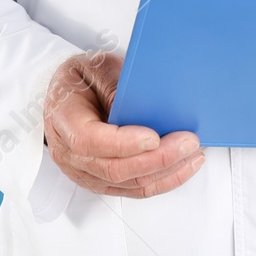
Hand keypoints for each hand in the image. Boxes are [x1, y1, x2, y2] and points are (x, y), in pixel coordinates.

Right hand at [43, 50, 204, 197]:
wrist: (67, 94)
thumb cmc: (81, 78)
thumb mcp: (95, 66)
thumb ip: (114, 86)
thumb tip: (139, 109)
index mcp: (63, 120)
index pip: (89, 141)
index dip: (123, 143)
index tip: (154, 137)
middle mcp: (69, 153)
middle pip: (114, 168)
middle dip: (157, 159)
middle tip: (187, 143)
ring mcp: (85, 172)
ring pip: (128, 184)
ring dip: (165, 172)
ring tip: (193, 154)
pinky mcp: (102, 180)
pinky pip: (133, 189)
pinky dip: (162, 181)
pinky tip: (183, 166)